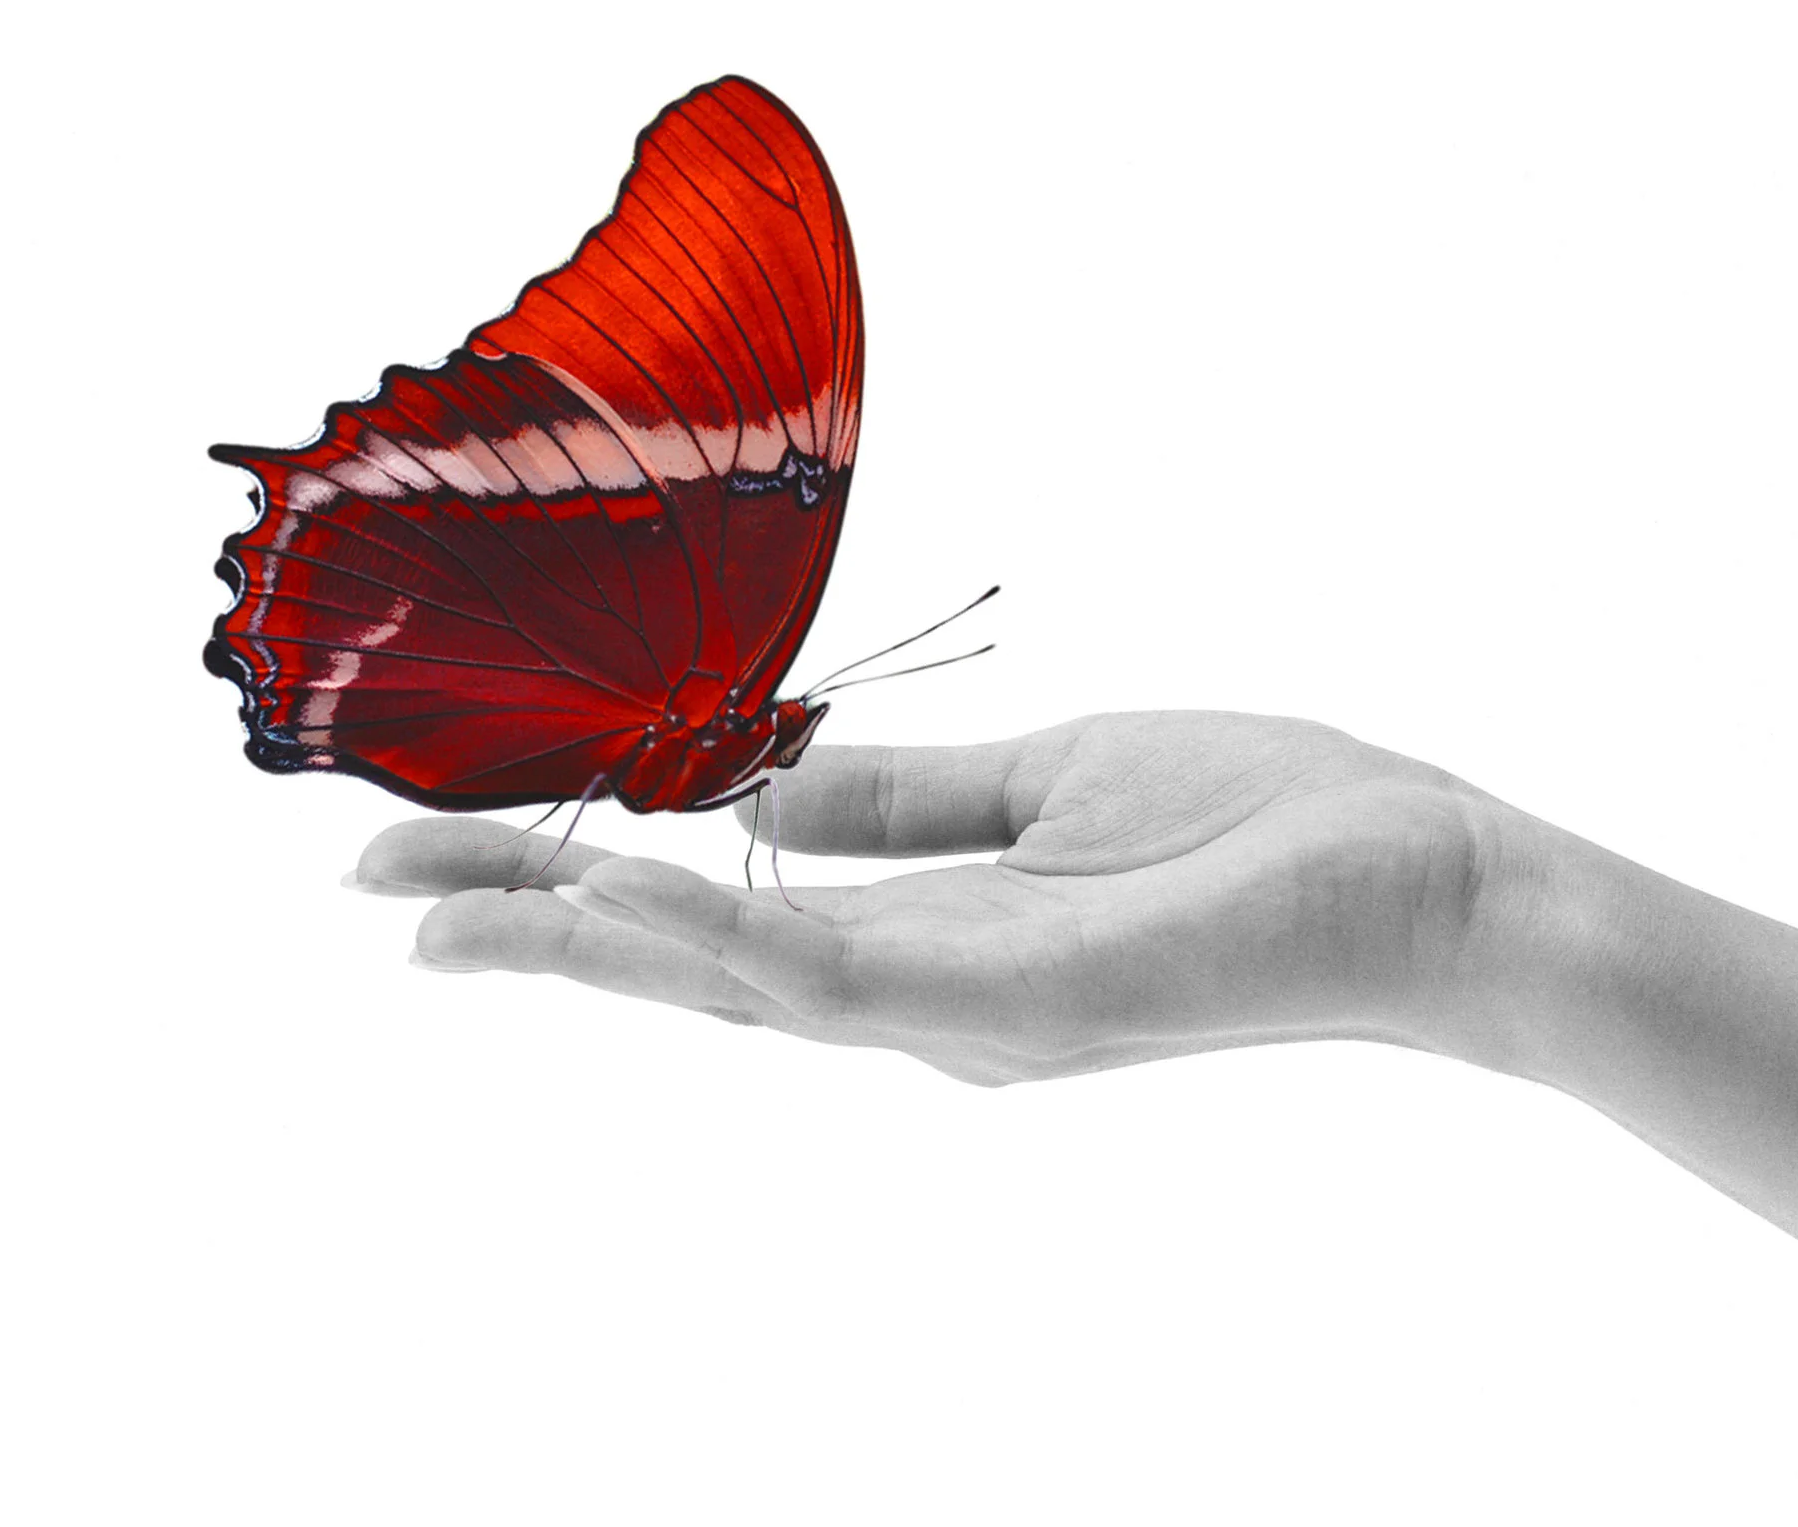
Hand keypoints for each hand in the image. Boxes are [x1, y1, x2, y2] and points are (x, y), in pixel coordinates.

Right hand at [352, 712, 1524, 1084]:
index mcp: (933, 934)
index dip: (588, 878)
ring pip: (730, 982)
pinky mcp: (1011, 1005)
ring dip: (579, 938)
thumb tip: (762, 793)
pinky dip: (706, 941)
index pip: (725, 910)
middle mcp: (924, 996)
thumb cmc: (1264, 824)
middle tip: (371, 875)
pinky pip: (828, 973)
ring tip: (433, 902)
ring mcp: (960, 1012)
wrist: (1426, 879)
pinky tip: (606, 910)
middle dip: (534, 916)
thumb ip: (905, 806)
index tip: (460, 830)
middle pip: (693, 961)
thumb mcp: (1050, 785)